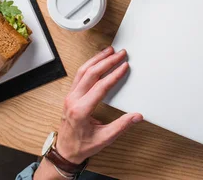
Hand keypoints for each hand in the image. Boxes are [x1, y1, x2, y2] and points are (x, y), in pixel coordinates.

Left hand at [56, 47, 141, 163]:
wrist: (65, 152)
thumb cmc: (82, 146)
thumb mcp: (104, 138)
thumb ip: (121, 126)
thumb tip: (137, 116)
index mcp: (81, 110)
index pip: (100, 87)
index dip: (114, 75)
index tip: (124, 66)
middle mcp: (73, 100)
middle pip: (90, 74)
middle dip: (107, 61)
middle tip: (120, 53)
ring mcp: (70, 97)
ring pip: (82, 71)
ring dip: (96, 59)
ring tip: (109, 51)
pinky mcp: (70, 95)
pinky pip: (79, 75)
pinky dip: (89, 65)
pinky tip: (97, 60)